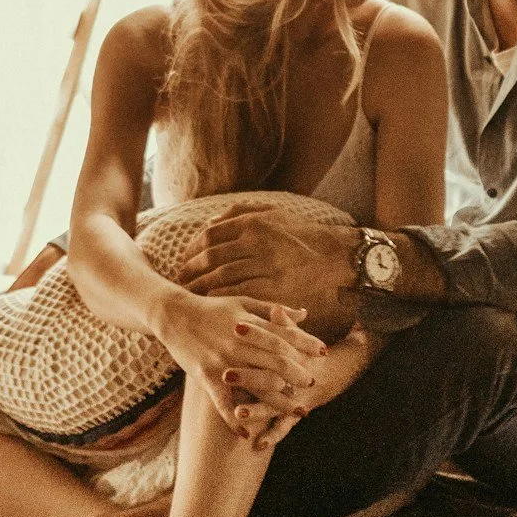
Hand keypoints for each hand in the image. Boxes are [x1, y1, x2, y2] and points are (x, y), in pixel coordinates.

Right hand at [158, 288, 325, 435]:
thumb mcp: (244, 303)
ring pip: (256, 385)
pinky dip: (233, 419)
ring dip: (278, 400)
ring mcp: (223, 362)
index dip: (305, 344)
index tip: (323, 352)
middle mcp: (239, 344)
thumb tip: (303, 314)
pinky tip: (245, 434)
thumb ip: (274, 310)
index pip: (283, 335)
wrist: (174, 315)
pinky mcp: (206, 377)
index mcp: (249, 324)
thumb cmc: (212, 308)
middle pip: (275, 362)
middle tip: (313, 384)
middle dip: (297, 375)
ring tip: (295, 410)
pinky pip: (222, 403)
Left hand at [178, 206, 359, 338]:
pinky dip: (221, 299)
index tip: (185, 260)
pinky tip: (212, 303)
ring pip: (221, 277)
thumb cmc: (301, 235)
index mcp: (254, 223)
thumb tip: (208, 223)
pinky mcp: (275, 289)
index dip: (192, 249)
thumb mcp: (274, 213)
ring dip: (201, 287)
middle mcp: (257, 242)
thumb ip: (240, 213)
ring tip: (191, 294)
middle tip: (181, 280)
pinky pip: (239, 294)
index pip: (210, 235)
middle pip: (211, 257)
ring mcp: (266, 267)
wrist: (335, 257)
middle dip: (191, 270)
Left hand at [228, 323, 377, 450]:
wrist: (337, 370)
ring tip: (239, 412)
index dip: (255, 334)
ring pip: (275, 404)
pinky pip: (284, 426)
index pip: (273, 340)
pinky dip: (272, 434)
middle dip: (249, 376)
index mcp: (293, 352)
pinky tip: (257, 443)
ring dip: (257, 409)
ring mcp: (295, 396)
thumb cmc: (307, 350)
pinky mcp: (295, 413)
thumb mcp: (298, 336)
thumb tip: (277, 308)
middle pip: (271, 375)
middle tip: (227, 375)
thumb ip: (285, 324)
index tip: (235, 327)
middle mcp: (294, 376)